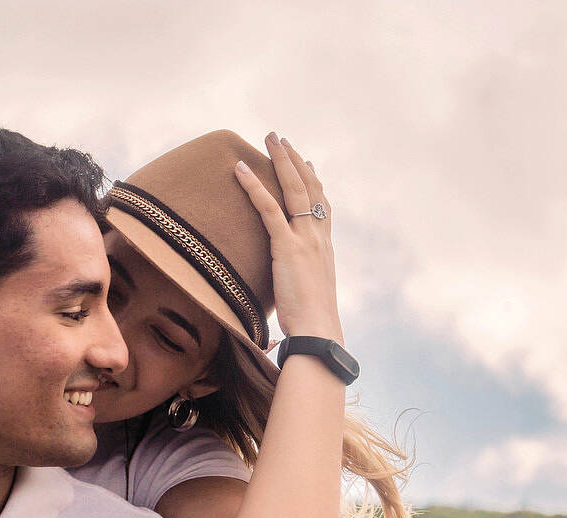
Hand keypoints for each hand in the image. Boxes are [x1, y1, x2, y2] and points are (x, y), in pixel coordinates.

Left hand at [234, 132, 343, 343]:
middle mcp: (319, 236)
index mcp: (325, 246)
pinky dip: (254, 186)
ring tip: (268, 138)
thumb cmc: (311, 322)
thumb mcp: (306, 293)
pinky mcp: (287, 247)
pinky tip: (241, 169)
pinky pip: (269, 209)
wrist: (318, 331)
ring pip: (293, 189)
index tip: (308, 162)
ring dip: (280, 159)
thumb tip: (287, 285)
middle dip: (295, 159)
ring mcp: (305, 239)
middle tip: (281, 138)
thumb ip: (299, 281)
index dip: (314, 180)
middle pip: (309, 186)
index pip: (321, 204)